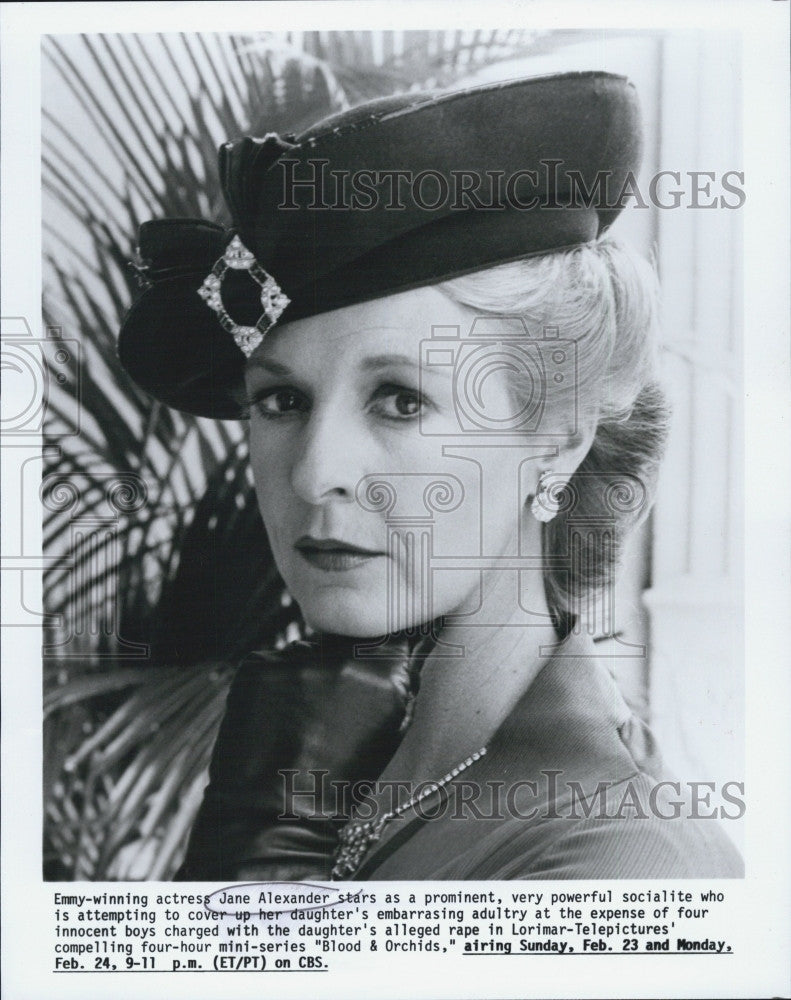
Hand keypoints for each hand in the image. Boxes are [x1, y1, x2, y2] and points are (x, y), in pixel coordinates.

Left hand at [175, 634, 419, 880]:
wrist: (270, 818)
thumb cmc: (334, 790)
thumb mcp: (389, 738)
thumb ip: (397, 688)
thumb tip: (399, 655)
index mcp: (385, 677)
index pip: (389, 638)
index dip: (378, 656)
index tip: (368, 672)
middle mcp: (341, 661)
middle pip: (345, 643)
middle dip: (339, 665)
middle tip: (327, 707)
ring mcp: (296, 660)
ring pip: (307, 651)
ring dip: (306, 673)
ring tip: (297, 718)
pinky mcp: (258, 666)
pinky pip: (273, 662)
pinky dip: (273, 682)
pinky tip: (274, 718)